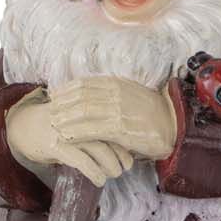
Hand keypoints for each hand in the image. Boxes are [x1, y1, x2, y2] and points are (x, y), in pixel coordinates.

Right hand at [6, 90, 133, 187]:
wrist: (24, 126)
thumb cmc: (56, 125)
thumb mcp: (77, 120)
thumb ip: (95, 126)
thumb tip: (122, 144)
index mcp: (87, 110)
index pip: (113, 125)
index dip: (125, 142)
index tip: (132, 155)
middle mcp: (79, 118)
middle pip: (110, 137)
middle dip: (121, 156)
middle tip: (125, 168)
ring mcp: (67, 131)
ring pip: (98, 150)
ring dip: (111, 166)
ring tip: (114, 175)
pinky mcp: (56, 145)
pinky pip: (81, 161)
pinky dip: (94, 172)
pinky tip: (99, 181)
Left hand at [49, 77, 177, 160]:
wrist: (172, 124)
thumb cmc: (151, 112)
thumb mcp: (130, 94)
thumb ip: (111, 93)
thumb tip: (91, 94)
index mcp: (117, 83)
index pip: (84, 83)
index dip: (66, 89)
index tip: (53, 95)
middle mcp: (116, 93)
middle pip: (80, 96)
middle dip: (61, 104)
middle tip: (49, 112)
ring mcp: (118, 110)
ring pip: (83, 111)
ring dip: (65, 118)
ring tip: (53, 124)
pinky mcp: (121, 128)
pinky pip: (92, 129)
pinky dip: (76, 132)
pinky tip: (66, 137)